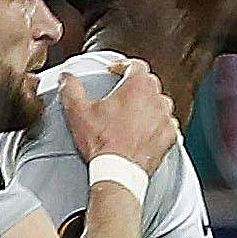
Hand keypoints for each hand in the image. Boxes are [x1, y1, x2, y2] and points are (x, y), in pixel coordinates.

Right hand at [60, 56, 176, 173]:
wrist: (119, 173)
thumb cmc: (103, 143)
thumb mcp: (78, 112)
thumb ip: (71, 88)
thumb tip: (66, 78)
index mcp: (138, 86)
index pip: (135, 64)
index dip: (122, 66)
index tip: (114, 72)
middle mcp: (157, 99)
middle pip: (149, 83)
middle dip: (135, 85)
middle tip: (120, 93)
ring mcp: (166, 119)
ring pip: (160, 103)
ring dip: (148, 104)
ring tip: (132, 113)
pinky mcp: (170, 137)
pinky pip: (167, 124)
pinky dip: (157, 124)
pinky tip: (145, 130)